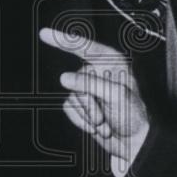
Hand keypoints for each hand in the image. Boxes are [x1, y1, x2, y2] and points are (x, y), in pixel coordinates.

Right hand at [39, 27, 149, 160]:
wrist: (132, 142)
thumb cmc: (132, 115)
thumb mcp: (116, 96)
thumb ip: (90, 84)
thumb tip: (64, 78)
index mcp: (111, 62)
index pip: (83, 46)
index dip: (62, 39)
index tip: (43, 33)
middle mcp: (97, 72)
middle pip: (76, 79)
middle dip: (90, 102)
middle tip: (106, 115)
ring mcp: (88, 89)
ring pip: (72, 96)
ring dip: (89, 114)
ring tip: (105, 122)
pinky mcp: (80, 104)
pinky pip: (68, 109)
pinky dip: (81, 121)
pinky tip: (97, 126)